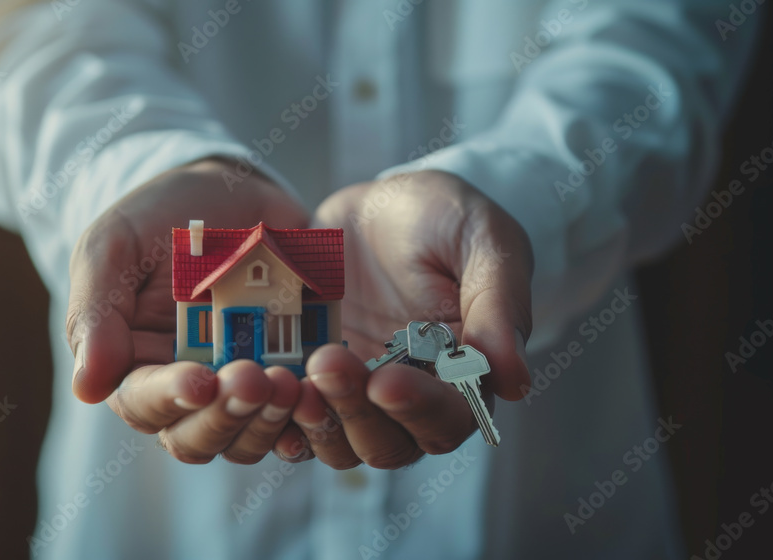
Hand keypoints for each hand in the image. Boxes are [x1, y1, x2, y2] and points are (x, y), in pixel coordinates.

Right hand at [66, 158, 309, 463]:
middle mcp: (190, 391)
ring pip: (250, 438)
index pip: (144, 404)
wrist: (232, 191)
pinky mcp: (292, 374)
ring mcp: (243, 386)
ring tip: (291, 384)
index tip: (199, 380)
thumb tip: (86, 387)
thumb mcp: (115, 247)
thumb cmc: (160, 217)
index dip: (170, 398)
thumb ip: (96, 311)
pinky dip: (310, 417)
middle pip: (198, 438)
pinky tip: (321, 397)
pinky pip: (300, 418)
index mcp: (137, 366)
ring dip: (268, 422)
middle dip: (226, 415)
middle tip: (253, 379)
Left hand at [273, 171, 532, 468]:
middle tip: (329, 362)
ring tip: (289, 377)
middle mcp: (410, 398)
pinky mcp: (308, 380)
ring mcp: (355, 394)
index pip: (450, 419)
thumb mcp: (483, 241)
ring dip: (313, 421)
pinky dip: (273, 413)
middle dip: (356, 412)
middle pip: (389, 445)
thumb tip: (516, 382)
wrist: (382, 204)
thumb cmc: (446, 218)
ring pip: (337, 443)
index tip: (386, 379)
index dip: (418, 409)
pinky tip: (256, 383)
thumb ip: (499, 306)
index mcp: (463, 376)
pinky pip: (290, 418)